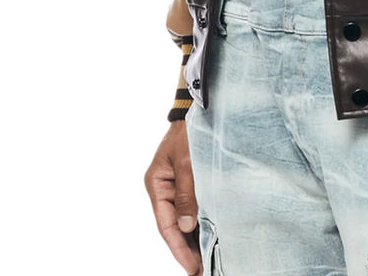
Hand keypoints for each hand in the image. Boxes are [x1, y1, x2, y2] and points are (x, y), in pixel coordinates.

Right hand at [143, 120, 202, 274]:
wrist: (198, 108)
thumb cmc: (191, 131)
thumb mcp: (189, 161)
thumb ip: (187, 193)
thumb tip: (186, 227)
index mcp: (157, 184)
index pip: (165, 226)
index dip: (179, 249)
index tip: (192, 268)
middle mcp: (164, 188)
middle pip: (173, 227)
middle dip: (187, 250)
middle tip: (202, 271)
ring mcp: (176, 185)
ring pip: (183, 220)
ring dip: (194, 239)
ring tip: (207, 261)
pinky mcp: (189, 181)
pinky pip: (193, 208)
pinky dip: (200, 223)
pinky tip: (210, 236)